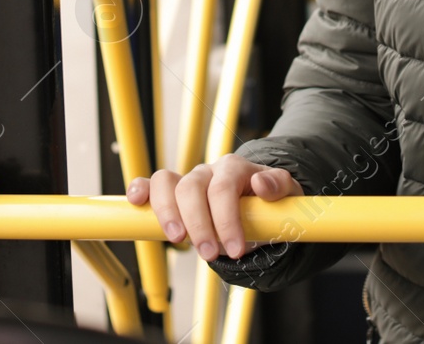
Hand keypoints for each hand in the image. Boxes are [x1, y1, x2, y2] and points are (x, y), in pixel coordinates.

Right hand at [127, 154, 303, 260]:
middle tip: (210, 254)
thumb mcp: (287, 193)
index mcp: (234, 168)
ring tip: (179, 240)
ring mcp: (188, 181)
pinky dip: (140, 190)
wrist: (259, 204)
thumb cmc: (270, 201)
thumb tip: (262, 185)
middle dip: (199, 224)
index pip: (223, 188)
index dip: (227, 219)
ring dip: (169, 213)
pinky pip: (150, 184)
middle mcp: (208, 171)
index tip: (236, 249)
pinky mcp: (172, 192)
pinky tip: (136, 203)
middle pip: (191, 188)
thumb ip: (279, 186)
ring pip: (167, 184)